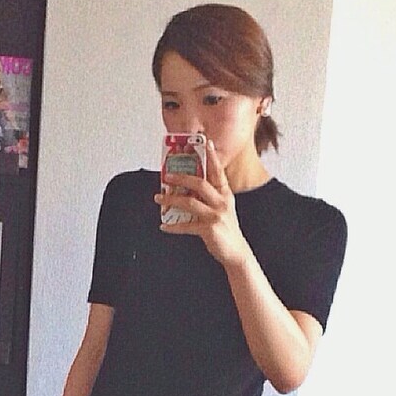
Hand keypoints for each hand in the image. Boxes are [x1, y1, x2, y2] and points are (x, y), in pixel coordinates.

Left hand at [154, 139, 250, 266]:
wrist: (236, 253)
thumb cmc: (226, 230)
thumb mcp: (222, 210)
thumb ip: (209, 198)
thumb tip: (187, 190)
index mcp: (226, 194)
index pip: (218, 172)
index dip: (212, 157)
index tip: (206, 142)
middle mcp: (222, 202)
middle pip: (199, 183)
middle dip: (181, 178)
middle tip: (166, 176)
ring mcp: (216, 216)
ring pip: (189, 202)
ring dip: (171, 200)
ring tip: (158, 198)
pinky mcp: (209, 230)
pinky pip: (187, 226)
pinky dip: (173, 227)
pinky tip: (164, 226)